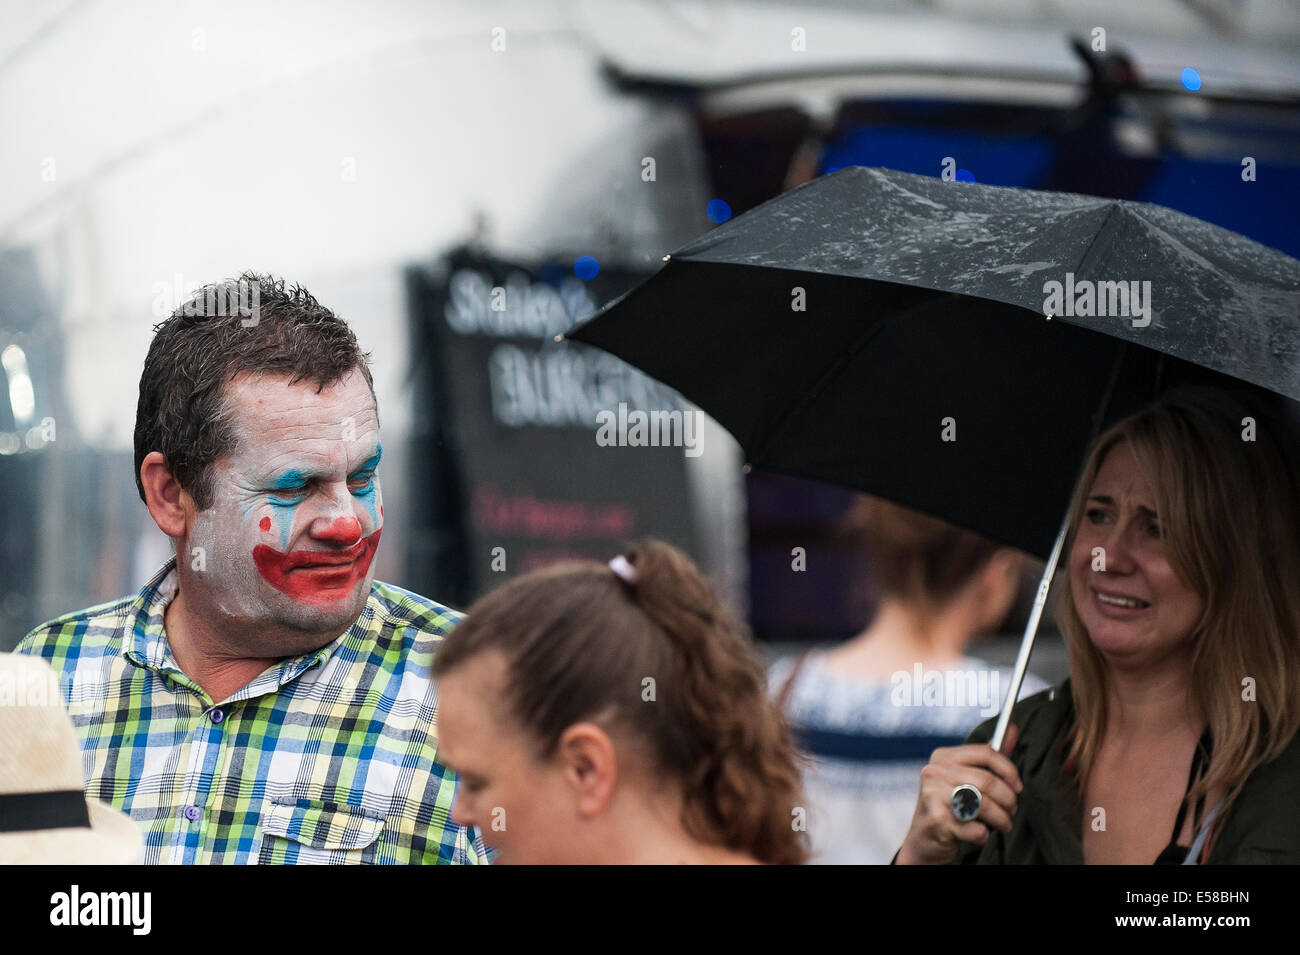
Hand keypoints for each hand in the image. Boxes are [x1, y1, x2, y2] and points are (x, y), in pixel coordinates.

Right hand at [896, 723, 1021, 864]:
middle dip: (1008, 800)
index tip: (1017, 786)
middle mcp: (934, 772)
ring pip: (984, 805)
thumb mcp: (966, 778)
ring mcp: (933, 795)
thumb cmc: (950, 805)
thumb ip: (989, 758)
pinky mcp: (937, 820)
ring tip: (1003, 825)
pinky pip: (975, 829)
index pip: (986, 753)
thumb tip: (1013, 728)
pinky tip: (977, 833)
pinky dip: (983, 835)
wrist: (924, 838)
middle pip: (987, 781)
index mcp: (943, 756)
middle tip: (1012, 811)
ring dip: (1001, 819)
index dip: (1009, 770)